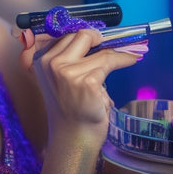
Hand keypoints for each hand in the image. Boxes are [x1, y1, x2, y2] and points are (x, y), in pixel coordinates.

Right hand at [20, 28, 144, 144]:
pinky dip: (124, 60)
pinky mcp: (86, 82)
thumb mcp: (60, 78)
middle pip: (82, 35)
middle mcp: (50, 63)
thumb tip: (97, 35)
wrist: (74, 139)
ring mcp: (67, 73)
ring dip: (118, 52)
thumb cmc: (70, 108)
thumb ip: (69, 56)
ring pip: (100, 50)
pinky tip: (131, 60)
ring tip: (130, 54)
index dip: (87, 35)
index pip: (67, 34)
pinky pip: (110, 61)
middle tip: (115, 43)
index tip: (101, 35)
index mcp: (41, 59)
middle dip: (101, 39)